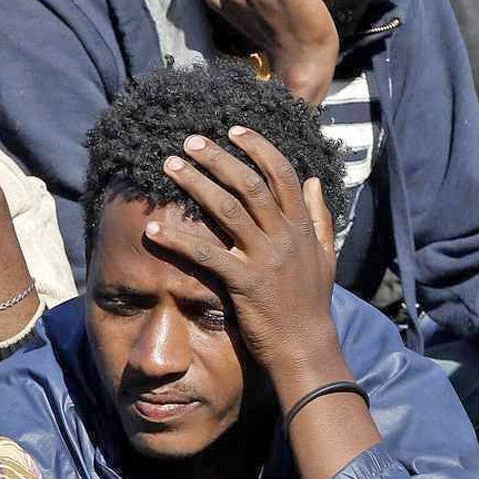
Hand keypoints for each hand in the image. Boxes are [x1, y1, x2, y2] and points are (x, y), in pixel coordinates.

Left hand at [142, 127, 338, 379]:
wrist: (306, 348)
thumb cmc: (311, 305)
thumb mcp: (325, 256)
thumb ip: (319, 217)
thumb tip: (314, 181)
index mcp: (301, 227)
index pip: (282, 173)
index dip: (258, 146)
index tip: (234, 130)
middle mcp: (284, 237)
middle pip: (248, 184)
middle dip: (217, 157)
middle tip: (189, 142)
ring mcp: (265, 258)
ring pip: (227, 209)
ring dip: (195, 183)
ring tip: (170, 166)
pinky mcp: (244, 282)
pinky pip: (206, 253)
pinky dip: (178, 239)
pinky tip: (153, 228)